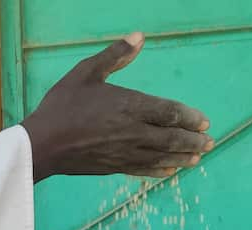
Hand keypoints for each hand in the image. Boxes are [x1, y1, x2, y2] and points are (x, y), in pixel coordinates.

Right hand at [21, 33, 212, 181]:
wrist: (43, 143)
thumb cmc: (63, 105)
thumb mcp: (86, 72)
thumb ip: (115, 56)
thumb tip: (139, 37)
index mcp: (129, 106)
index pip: (169, 112)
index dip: (189, 118)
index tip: (204, 122)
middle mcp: (132, 132)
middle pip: (171, 138)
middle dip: (192, 140)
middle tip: (209, 142)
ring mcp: (124, 153)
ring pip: (161, 156)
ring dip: (183, 157)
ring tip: (198, 157)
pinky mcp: (114, 167)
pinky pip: (144, 170)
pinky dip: (160, 170)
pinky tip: (171, 171)